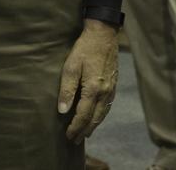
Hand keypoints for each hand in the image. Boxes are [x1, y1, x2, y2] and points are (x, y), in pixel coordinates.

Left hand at [57, 19, 118, 141]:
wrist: (104, 34)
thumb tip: (62, 110)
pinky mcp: (114, 84)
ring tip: (85, 133)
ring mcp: (111, 89)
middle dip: (84, 131)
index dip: (75, 127)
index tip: (68, 136)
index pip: (83, 115)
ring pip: (102, 114)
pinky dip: (101, 116)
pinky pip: (107, 106)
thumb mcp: (70, 66)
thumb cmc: (84, 48)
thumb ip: (67, 89)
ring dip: (93, 125)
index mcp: (93, 89)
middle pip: (94, 118)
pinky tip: (96, 117)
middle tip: (75, 140)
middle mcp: (104, 93)